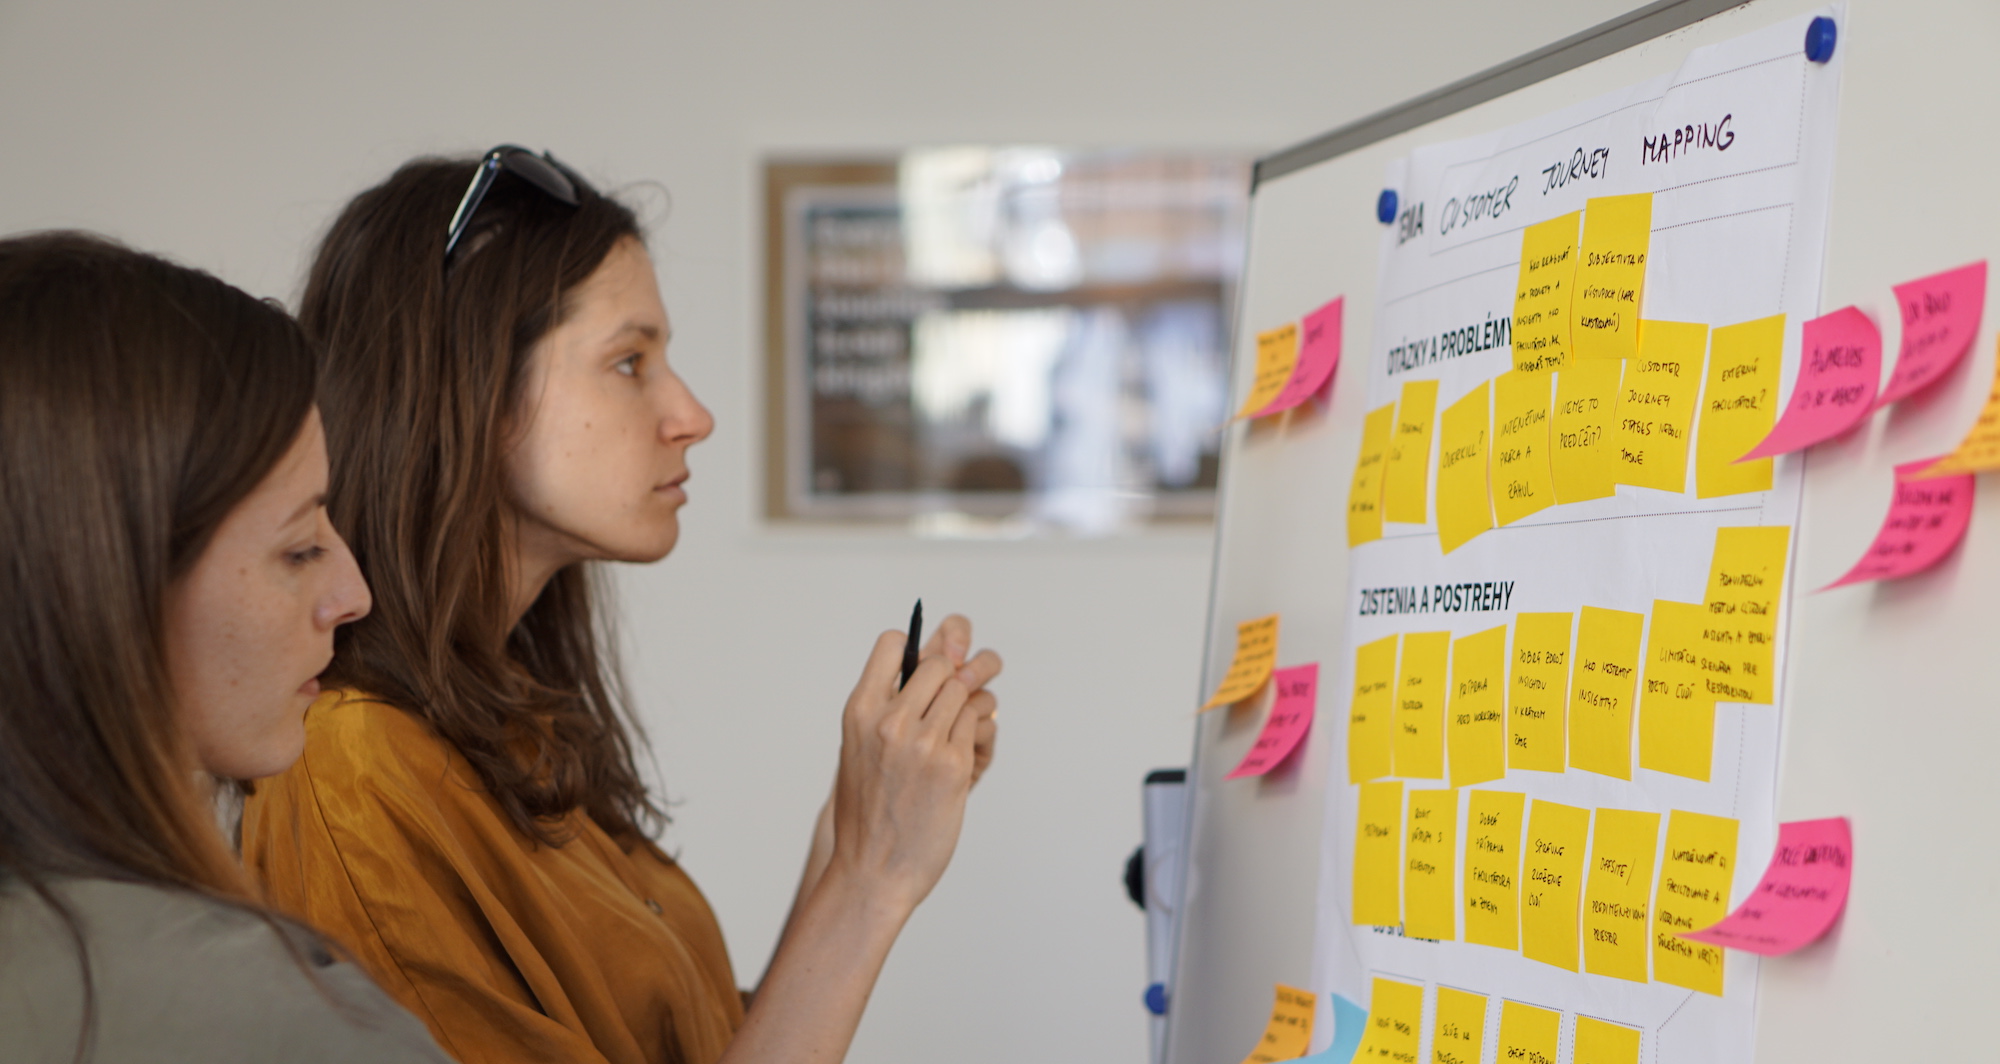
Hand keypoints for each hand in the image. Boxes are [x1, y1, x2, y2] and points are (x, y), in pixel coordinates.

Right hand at [828, 622, 1002, 912]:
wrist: (873, 871)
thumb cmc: (865, 813)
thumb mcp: (858, 750)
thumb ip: (885, 710)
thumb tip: (927, 674)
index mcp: (860, 711)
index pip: (893, 643)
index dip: (913, 649)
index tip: (921, 671)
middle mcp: (890, 720)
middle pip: (939, 664)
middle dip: (949, 679)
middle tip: (950, 701)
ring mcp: (925, 742)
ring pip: (964, 693)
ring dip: (968, 707)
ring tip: (958, 730)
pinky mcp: (954, 765)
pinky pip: (978, 724)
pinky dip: (976, 732)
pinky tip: (964, 753)